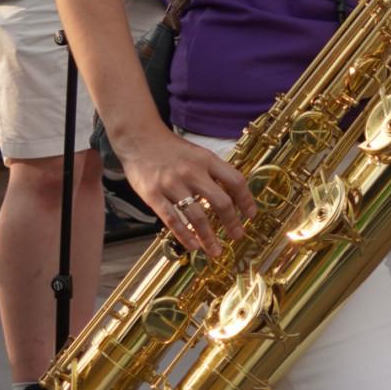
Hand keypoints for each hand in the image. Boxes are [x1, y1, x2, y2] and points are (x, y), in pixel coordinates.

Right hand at [116, 124, 256, 256]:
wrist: (139, 139)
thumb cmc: (173, 150)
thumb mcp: (199, 154)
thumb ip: (214, 171)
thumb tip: (234, 195)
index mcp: (207, 160)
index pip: (235, 181)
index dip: (246, 200)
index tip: (251, 215)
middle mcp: (192, 172)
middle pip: (220, 201)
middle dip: (232, 222)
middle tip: (238, 236)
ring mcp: (172, 184)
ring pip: (197, 216)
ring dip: (209, 237)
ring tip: (216, 251)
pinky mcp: (153, 194)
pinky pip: (172, 220)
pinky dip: (184, 236)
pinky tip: (193, 246)